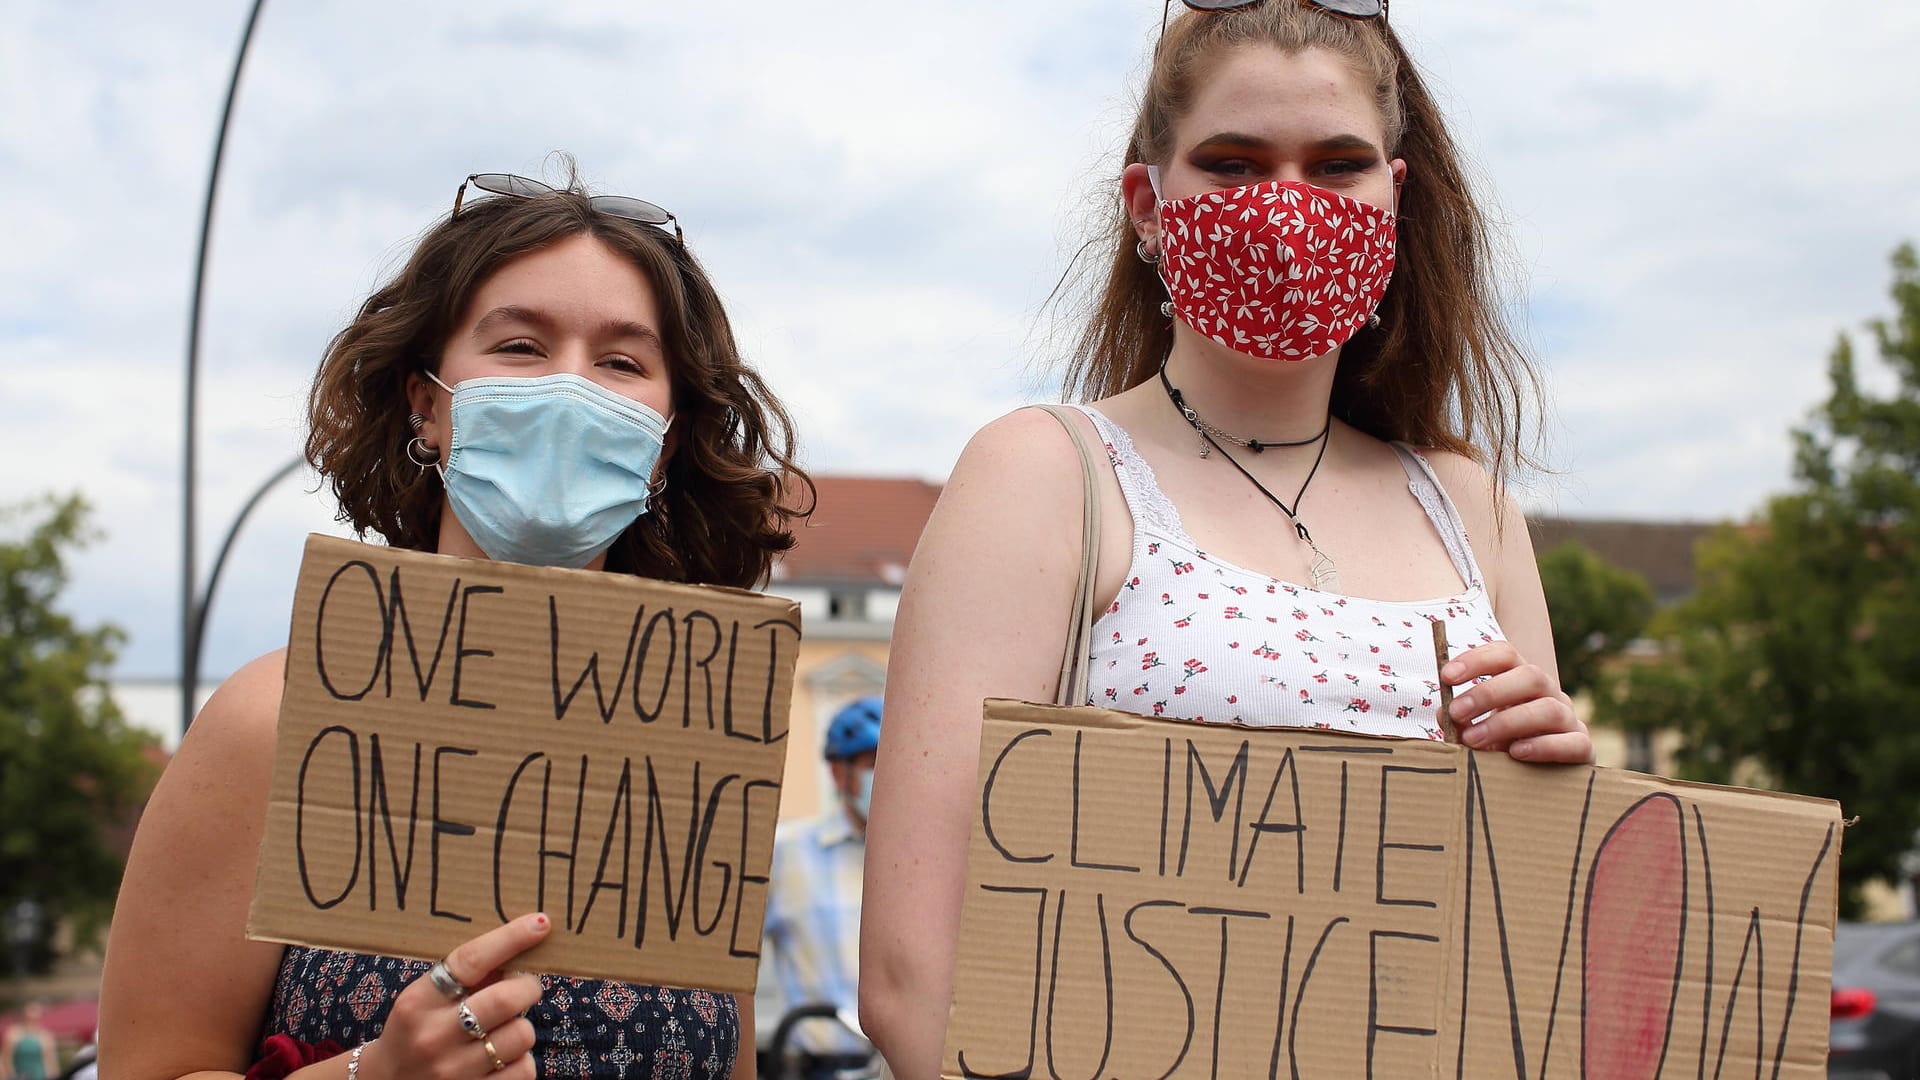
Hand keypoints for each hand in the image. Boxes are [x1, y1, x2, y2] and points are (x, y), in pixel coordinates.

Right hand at [359, 912, 549, 1077]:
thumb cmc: (416, 1030)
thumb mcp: (426, 999)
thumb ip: (467, 977)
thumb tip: (522, 947)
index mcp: (419, 1002)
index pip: (471, 960)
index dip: (510, 938)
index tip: (539, 923)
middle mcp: (433, 1036)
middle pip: (507, 999)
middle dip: (528, 987)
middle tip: (524, 987)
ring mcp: (452, 1071)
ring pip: (521, 1035)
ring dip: (522, 1027)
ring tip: (503, 1029)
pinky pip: (524, 1069)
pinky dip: (521, 1059)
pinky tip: (502, 1057)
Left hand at [1443, 641, 1591, 763]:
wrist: (1540, 780)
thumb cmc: (1500, 748)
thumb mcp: (1476, 732)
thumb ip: (1461, 722)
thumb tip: (1445, 712)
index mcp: (1522, 680)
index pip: (1506, 655)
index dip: (1477, 660)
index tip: (1446, 676)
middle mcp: (1549, 694)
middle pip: (1530, 676)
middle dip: (1489, 692)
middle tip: (1456, 712)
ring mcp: (1569, 720)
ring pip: (1548, 709)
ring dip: (1507, 722)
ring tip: (1474, 739)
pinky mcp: (1583, 749)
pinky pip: (1574, 742)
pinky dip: (1543, 746)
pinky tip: (1516, 752)